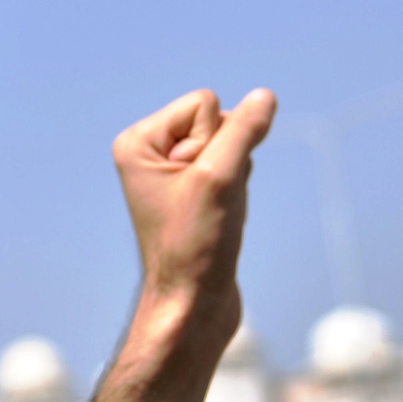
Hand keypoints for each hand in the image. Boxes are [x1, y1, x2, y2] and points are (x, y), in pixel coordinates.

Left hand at [112, 88, 276, 344]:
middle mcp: (149, 153)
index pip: (204, 104)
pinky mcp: (191, 193)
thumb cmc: (197, 244)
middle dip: (228, 161)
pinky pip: (231, 170)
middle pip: (217, 122)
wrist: (193, 306)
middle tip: (208, 204)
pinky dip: (237, 192)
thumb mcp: (222, 178)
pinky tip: (224, 221)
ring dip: (235, 179)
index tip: (196, 187)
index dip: (215, 143)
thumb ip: (243, 130)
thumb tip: (264, 95)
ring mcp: (170, 173)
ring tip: (215, 215)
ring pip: (229, 147)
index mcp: (138, 141)